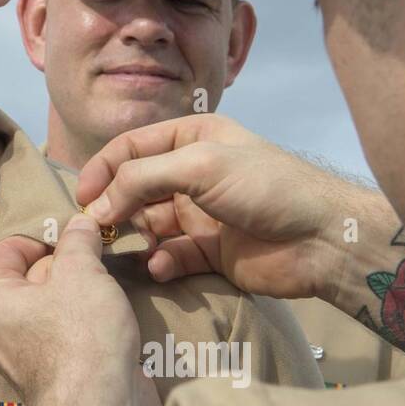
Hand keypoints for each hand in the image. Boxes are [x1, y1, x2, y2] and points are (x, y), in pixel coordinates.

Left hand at [0, 214, 141, 405]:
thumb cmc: (80, 337)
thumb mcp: (81, 272)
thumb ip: (78, 241)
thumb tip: (80, 223)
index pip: (6, 250)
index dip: (43, 236)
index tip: (75, 237)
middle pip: (30, 276)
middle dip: (65, 265)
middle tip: (97, 258)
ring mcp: (22, 354)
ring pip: (51, 305)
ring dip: (80, 293)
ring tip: (107, 286)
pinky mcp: (50, 372)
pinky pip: (64, 333)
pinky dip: (85, 321)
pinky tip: (110, 317)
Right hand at [76, 113, 381, 301]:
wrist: (323, 240)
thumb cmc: (266, 187)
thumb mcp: (199, 166)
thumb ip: (140, 180)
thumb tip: (95, 208)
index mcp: (192, 138)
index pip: (131, 148)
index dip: (102, 170)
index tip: (81, 199)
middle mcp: (193, 173)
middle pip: (135, 188)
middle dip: (115, 208)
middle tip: (96, 231)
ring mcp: (200, 214)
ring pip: (149, 224)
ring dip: (136, 237)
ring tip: (130, 249)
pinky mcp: (209, 252)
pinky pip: (170, 256)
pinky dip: (160, 262)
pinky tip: (161, 267)